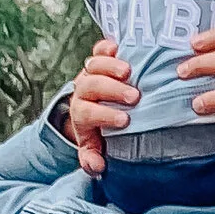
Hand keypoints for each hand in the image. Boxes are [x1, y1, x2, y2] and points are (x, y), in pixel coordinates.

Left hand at [67, 36, 136, 174]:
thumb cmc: (100, 129)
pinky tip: (119, 47)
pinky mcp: (99, 58)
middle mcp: (82, 91)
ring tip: (130, 72)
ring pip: (94, 65)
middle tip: (134, 97)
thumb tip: (97, 166)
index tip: (125, 121)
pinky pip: (99, 50)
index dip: (104, 116)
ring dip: (110, 67)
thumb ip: (92, 157)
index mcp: (81, 113)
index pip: (87, 113)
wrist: (94, 105)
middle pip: (91, 87)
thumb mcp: (94, 145)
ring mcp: (90, 72)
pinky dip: (107, 47)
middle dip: (111, 91)